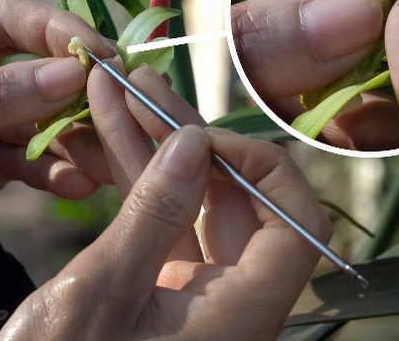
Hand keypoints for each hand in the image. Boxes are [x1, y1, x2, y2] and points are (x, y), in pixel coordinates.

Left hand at [0, 0, 114, 309]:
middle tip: (118, 108)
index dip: (57, 29)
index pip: (6, 15)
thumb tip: (74, 72)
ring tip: (106, 161)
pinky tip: (79, 183)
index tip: (101, 56)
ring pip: (44, 113)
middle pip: (35, 63)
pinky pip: (38, 154)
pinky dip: (59, 168)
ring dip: (76, 136)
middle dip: (75, 90)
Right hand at [0, 63, 329, 339]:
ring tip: (115, 87)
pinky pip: (156, 220)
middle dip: (187, 138)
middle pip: (233, 201)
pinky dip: (132, 178)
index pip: (295, 225)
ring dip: (151, 146)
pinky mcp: (155, 285)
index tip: (206, 137)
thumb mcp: (103, 294)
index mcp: (240, 313)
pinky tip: (107, 129)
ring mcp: (190, 291)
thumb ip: (154, 215)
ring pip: (187, 202)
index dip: (264, 170)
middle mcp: (226, 300)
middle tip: (144, 86)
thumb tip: (195, 145)